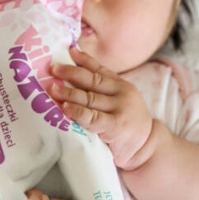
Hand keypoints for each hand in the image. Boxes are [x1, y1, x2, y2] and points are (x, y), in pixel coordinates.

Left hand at [49, 47, 153, 167]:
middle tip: (52, 69)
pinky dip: (78, 111)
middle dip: (70, 73)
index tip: (69, 51)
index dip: (84, 60)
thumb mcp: (120, 103)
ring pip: (89, 98)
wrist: (147, 148)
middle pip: (92, 80)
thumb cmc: (127, 125)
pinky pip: (92, 117)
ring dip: (68, 93)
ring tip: (52, 88)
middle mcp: (122, 93)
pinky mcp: (116, 126)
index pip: (100, 70)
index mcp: (121, 85)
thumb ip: (103, 92)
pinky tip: (65, 107)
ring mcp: (120, 109)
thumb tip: (73, 78)